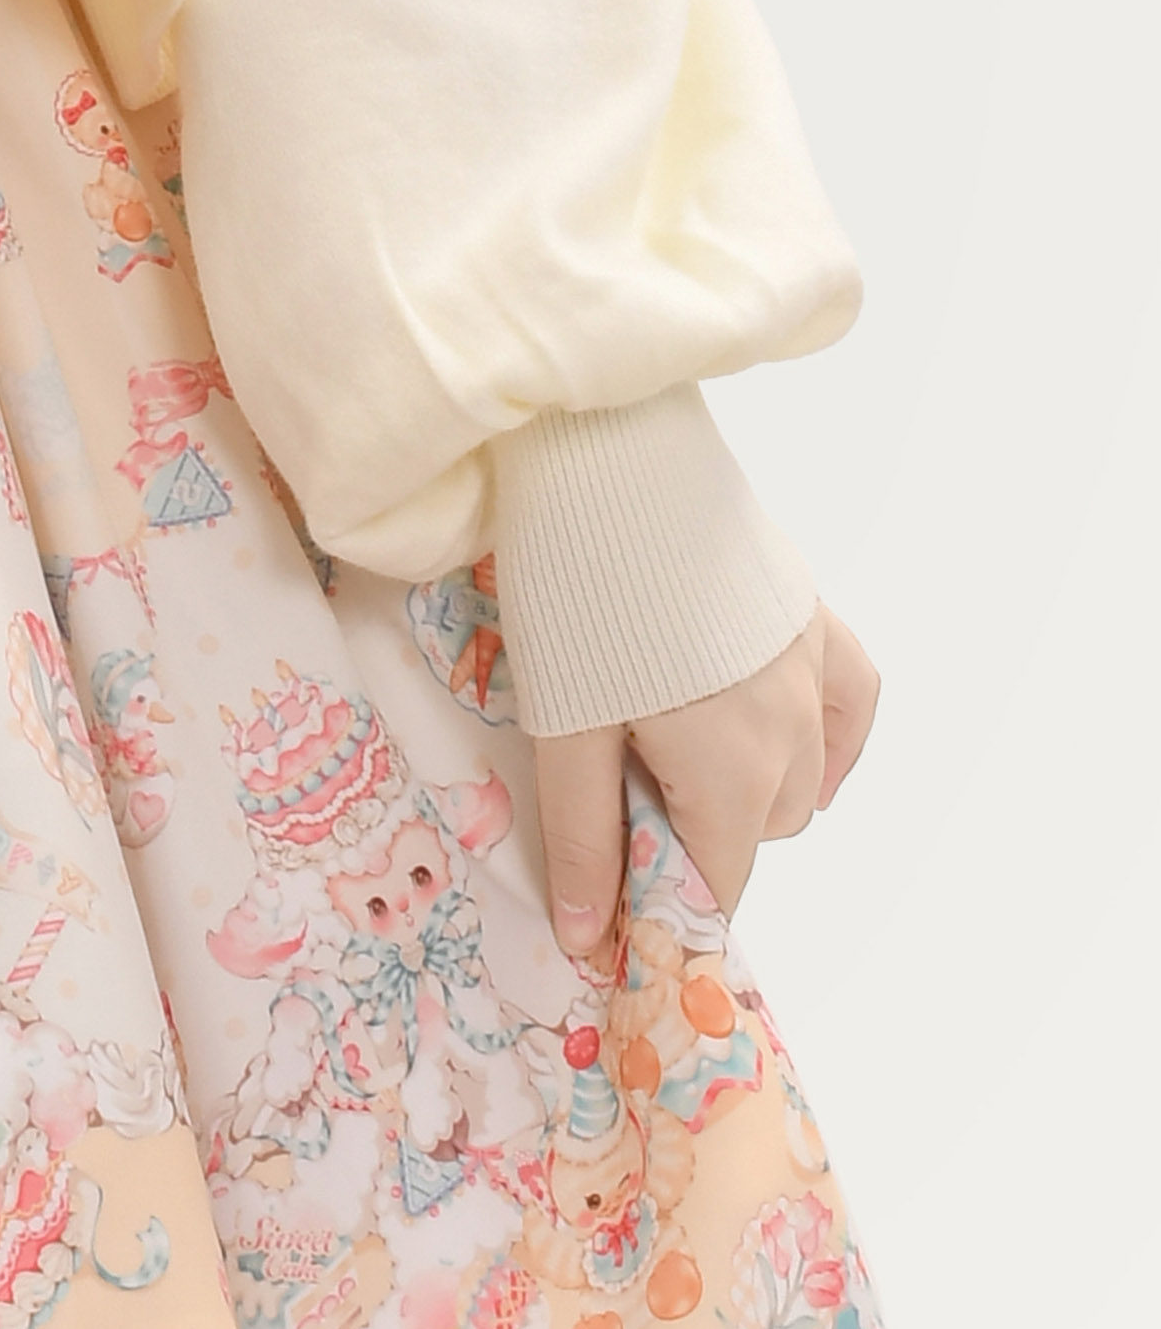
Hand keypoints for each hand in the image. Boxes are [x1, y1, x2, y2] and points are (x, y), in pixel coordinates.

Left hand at [532, 603, 878, 962]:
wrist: (615, 469)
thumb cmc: (577, 598)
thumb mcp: (564, 729)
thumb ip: (585, 838)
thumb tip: (588, 940)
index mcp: (737, 775)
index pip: (716, 885)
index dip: (659, 902)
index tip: (609, 891)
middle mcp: (796, 735)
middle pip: (752, 830)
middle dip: (689, 829)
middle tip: (613, 777)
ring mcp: (814, 673)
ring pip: (798, 776)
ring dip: (743, 782)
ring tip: (662, 733)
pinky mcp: (816, 618)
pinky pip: (846, 704)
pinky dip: (821, 734)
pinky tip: (782, 733)